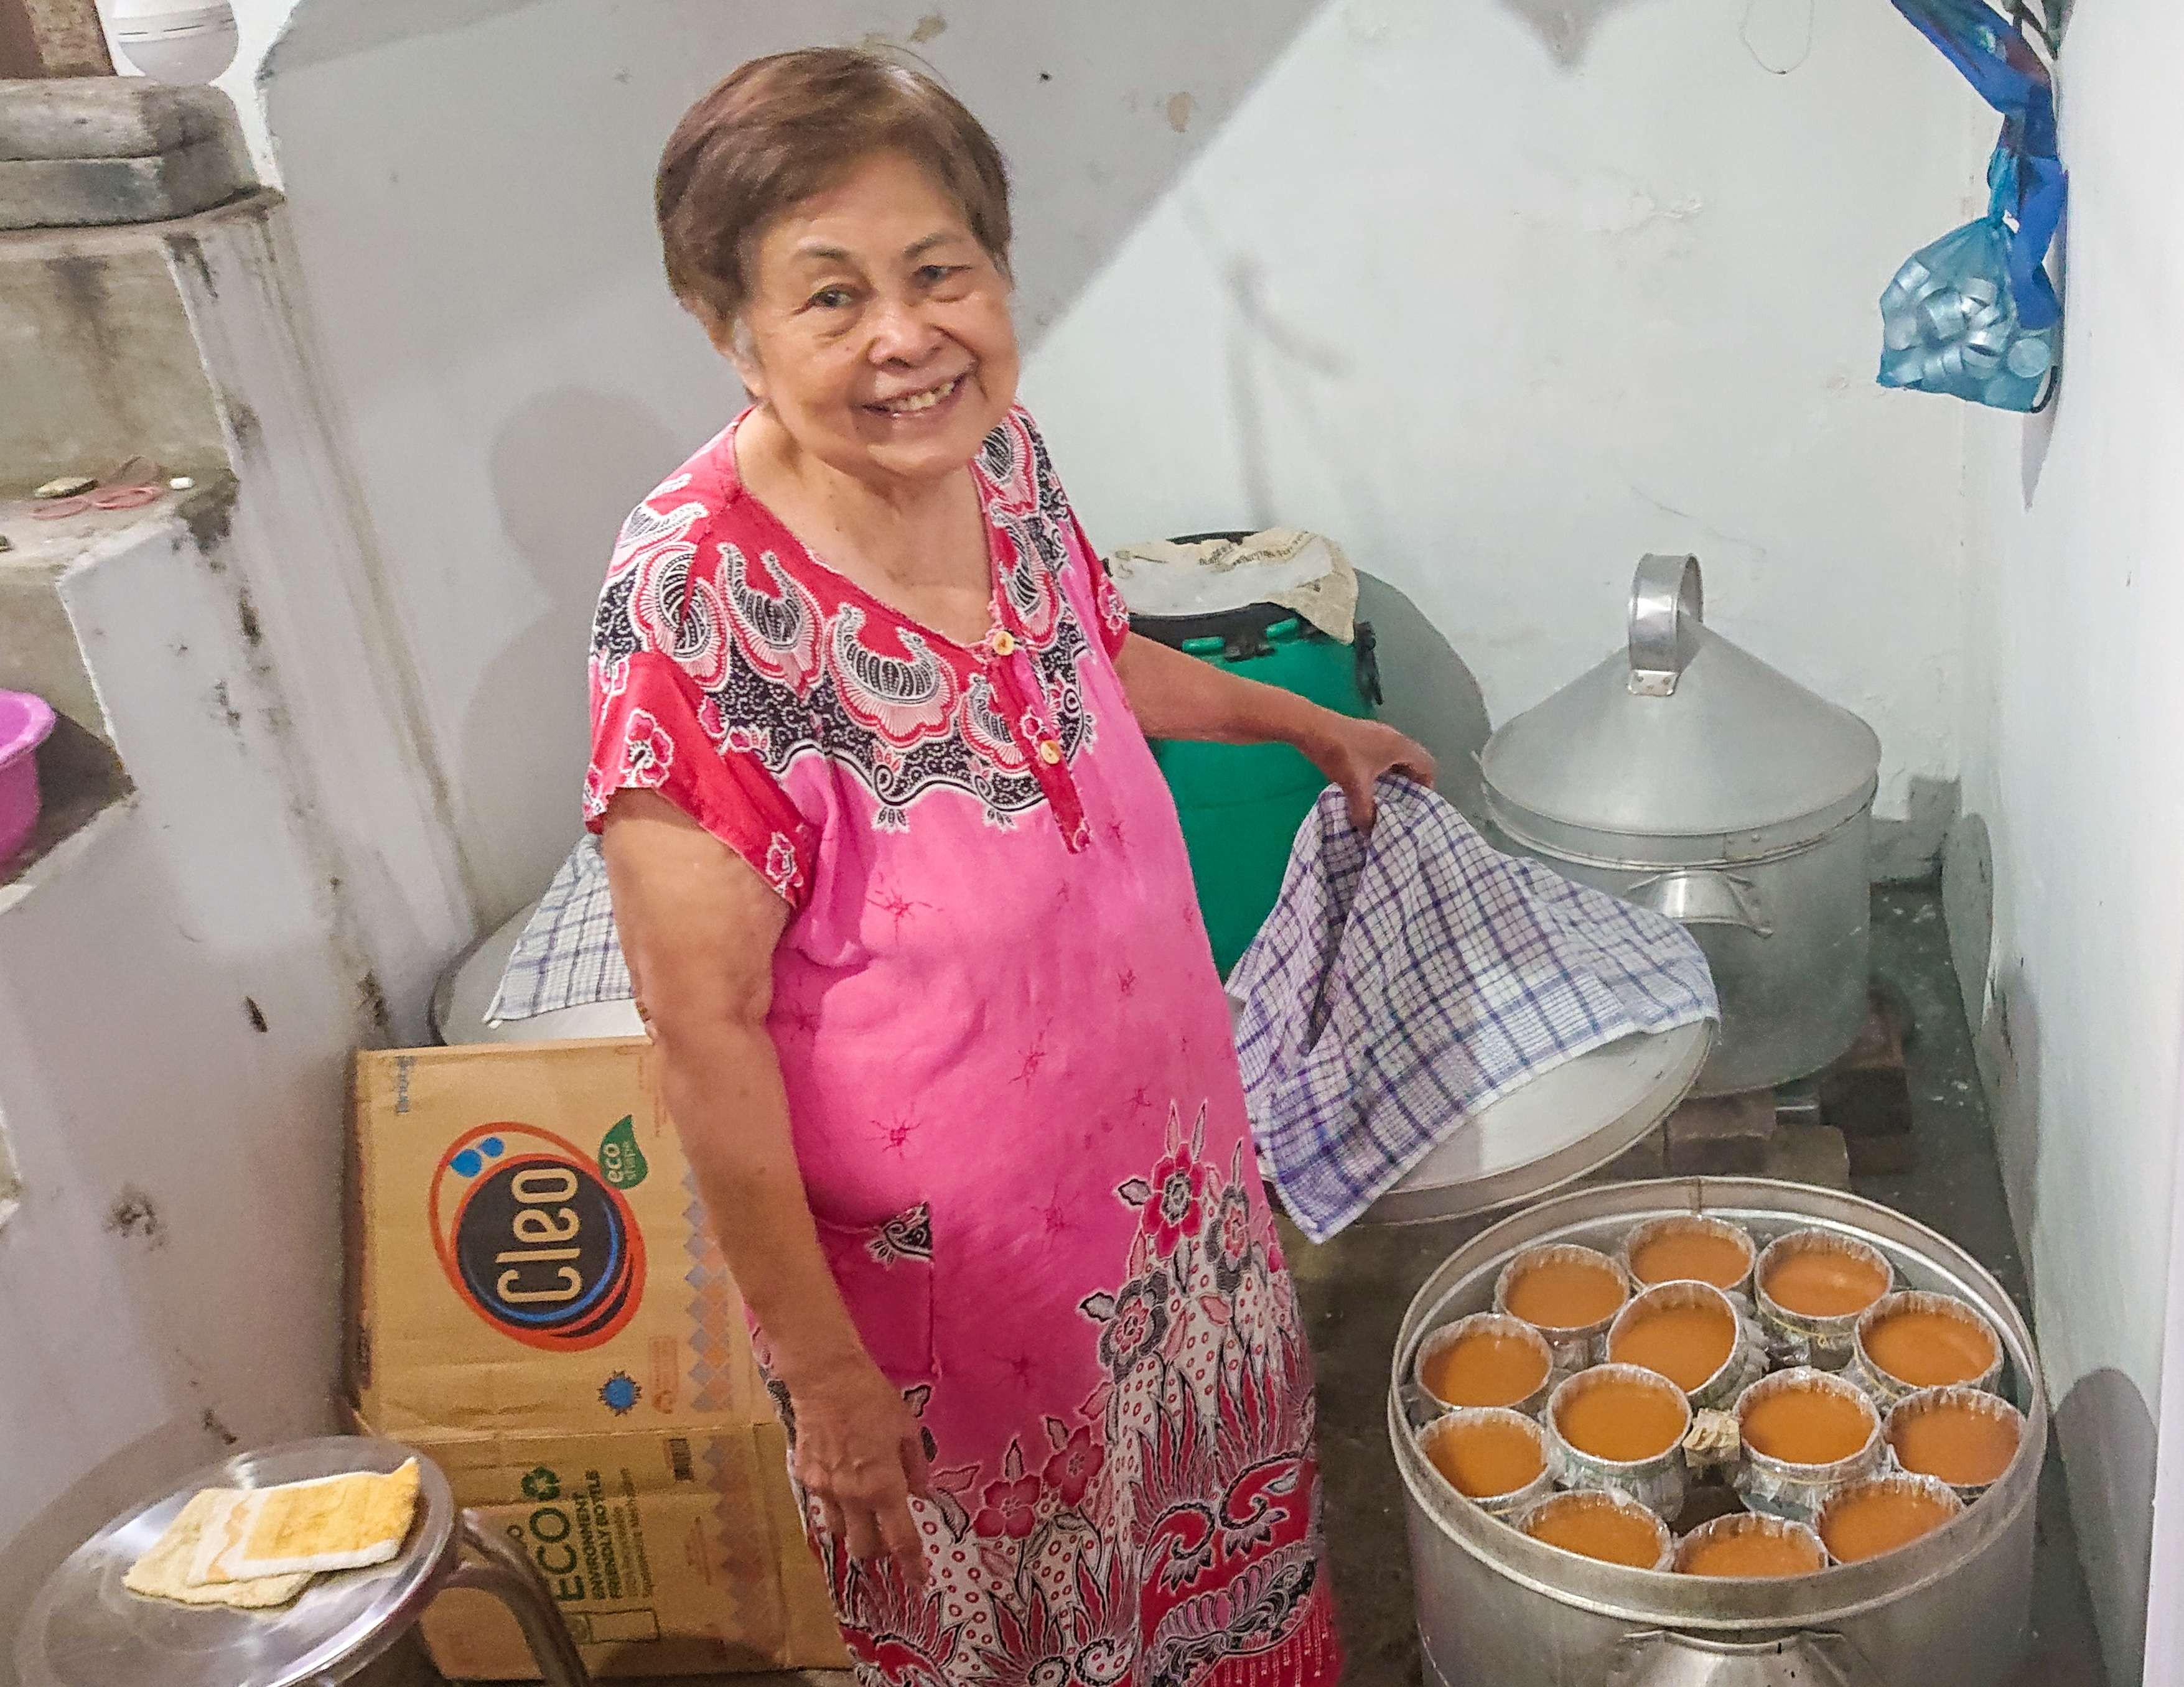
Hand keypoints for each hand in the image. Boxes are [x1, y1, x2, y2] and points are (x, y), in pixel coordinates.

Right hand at [787, 1358, 930, 1586]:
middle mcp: (852, 1497)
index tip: (919, 1582)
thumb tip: (920, 1495)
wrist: (825, 1378)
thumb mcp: (908, 1429)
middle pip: (864, 1549)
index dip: (912, 1566)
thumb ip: (915, 1467)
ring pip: (838, 1531)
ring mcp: (823, 1489)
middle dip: (878, 1551)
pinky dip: (833, 1500)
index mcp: (884, 1486)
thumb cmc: (873, 1399)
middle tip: (887, 1536)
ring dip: (854, 1528)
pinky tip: (839, 1479)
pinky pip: (821, 1502)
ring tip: (862, 1509)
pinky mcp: (804, 1476)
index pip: (901, 1540)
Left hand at [1304, 715, 1435, 829]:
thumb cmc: (1339, 754)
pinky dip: (1381, 767)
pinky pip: (1382, 753)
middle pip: (1413, 760)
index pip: (1427, 764)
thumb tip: (1368, 830)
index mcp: (1399, 747)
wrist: (1310, 727)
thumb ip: (1364, 810)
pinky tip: (1367, 781)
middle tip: (1401, 803)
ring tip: (1384, 795)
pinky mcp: (1364, 733)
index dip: (1427, 784)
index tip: (1417, 802)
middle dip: (1410, 782)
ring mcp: (1378, 733)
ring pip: (1396, 756)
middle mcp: (1394, 737)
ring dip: (1394, 775)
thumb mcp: (1354, 786)